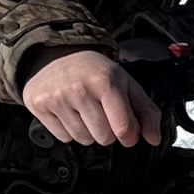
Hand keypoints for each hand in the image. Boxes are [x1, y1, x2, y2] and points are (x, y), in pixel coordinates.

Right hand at [23, 49, 169, 148]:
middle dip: (108, 132)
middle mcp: (79, 88)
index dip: (129, 137)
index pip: (123, 128)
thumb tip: (154, 139)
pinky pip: (63, 138)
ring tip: (85, 112)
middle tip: (102, 114)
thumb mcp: (126, 84)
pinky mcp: (39, 105)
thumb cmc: (96, 72)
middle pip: (103, 138)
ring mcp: (57, 97)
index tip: (128, 133)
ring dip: (88, 132)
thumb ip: (146, 111)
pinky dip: (69, 131)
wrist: (56, 54)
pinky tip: (69, 113)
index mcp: (105, 81)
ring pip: (83, 140)